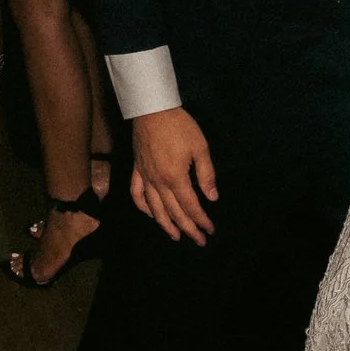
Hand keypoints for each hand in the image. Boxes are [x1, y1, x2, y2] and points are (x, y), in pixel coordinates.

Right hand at [130, 107, 217, 244]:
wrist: (152, 109)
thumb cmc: (179, 126)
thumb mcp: (200, 147)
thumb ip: (206, 175)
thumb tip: (212, 198)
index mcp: (176, 177)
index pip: (191, 206)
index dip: (201, 220)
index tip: (210, 230)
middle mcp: (159, 182)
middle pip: (174, 212)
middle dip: (188, 228)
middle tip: (198, 241)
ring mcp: (145, 177)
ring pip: (154, 208)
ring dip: (165, 225)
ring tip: (175, 236)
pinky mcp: (137, 170)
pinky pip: (136, 194)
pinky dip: (143, 207)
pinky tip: (150, 214)